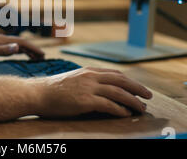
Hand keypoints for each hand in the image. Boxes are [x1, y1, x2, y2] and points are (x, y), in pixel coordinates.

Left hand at [0, 33, 44, 60]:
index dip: (33, 48)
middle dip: (33, 50)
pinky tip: (19, 56)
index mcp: (2, 40)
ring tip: (35, 58)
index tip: (43, 55)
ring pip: (16, 47)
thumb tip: (18, 47)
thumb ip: (2, 49)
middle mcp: (2, 41)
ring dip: (27, 52)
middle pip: (21, 45)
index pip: (22, 43)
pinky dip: (18, 53)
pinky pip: (10, 50)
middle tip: (43, 58)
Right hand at [33, 67, 152, 117]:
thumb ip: (87, 82)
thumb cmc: (52, 90)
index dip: (130, 81)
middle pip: (121, 80)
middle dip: (137, 88)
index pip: (115, 74)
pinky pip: (108, 105)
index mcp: (88, 71)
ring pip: (118, 92)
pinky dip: (120, 110)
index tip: (138, 88)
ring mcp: (88, 88)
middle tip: (149, 96)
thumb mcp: (72, 80)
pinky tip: (126, 114)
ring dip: (133, 101)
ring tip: (141, 108)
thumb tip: (101, 90)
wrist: (37, 93)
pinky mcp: (85, 101)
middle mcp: (90, 76)